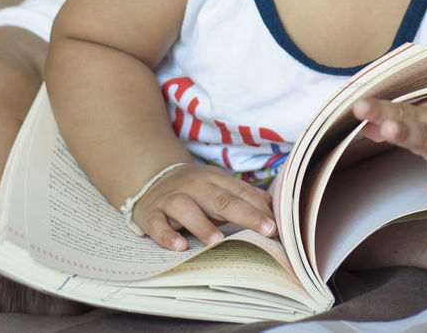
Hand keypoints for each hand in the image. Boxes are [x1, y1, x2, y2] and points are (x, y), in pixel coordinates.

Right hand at [131, 163, 277, 250]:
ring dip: (201, 224)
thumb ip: (244, 196)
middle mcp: (194, 187)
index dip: (259, 209)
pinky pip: (157, 224)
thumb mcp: (219, 186)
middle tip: (265, 230)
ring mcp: (171, 199)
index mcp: (214, 180)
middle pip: (220, 199)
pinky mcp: (151, 214)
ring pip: (185, 208)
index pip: (240, 193)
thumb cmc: (195, 189)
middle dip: (245, 214)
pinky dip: (166, 235)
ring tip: (217, 241)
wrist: (152, 179)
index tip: (276, 226)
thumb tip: (273, 207)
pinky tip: (179, 246)